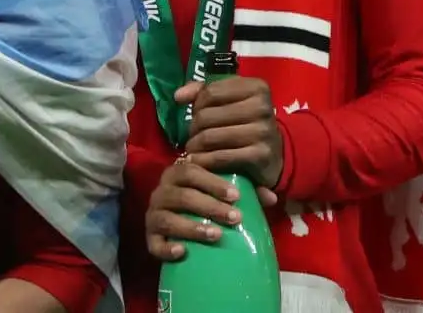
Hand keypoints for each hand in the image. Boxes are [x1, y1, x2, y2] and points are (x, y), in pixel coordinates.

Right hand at [145, 158, 275, 261]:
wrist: (183, 214)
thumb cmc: (210, 197)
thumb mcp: (227, 190)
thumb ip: (248, 190)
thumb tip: (272, 198)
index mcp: (180, 173)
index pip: (192, 171)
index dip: (213, 183)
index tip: (237, 196)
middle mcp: (162, 191)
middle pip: (182, 195)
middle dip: (210, 207)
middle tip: (235, 218)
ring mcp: (153, 214)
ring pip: (166, 219)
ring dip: (192, 227)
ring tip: (217, 235)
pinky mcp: (149, 237)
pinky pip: (153, 244)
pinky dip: (166, 249)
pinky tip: (183, 252)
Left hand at [179, 77, 284, 189]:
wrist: (273, 155)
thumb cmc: (245, 124)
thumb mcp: (232, 101)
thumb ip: (204, 92)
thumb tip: (179, 96)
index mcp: (257, 88)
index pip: (210, 92)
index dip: (197, 105)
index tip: (199, 114)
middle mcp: (263, 107)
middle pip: (206, 116)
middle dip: (193, 129)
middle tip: (195, 137)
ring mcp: (263, 131)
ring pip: (209, 137)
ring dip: (194, 147)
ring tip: (194, 150)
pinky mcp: (260, 155)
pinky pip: (219, 157)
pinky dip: (203, 161)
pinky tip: (199, 162)